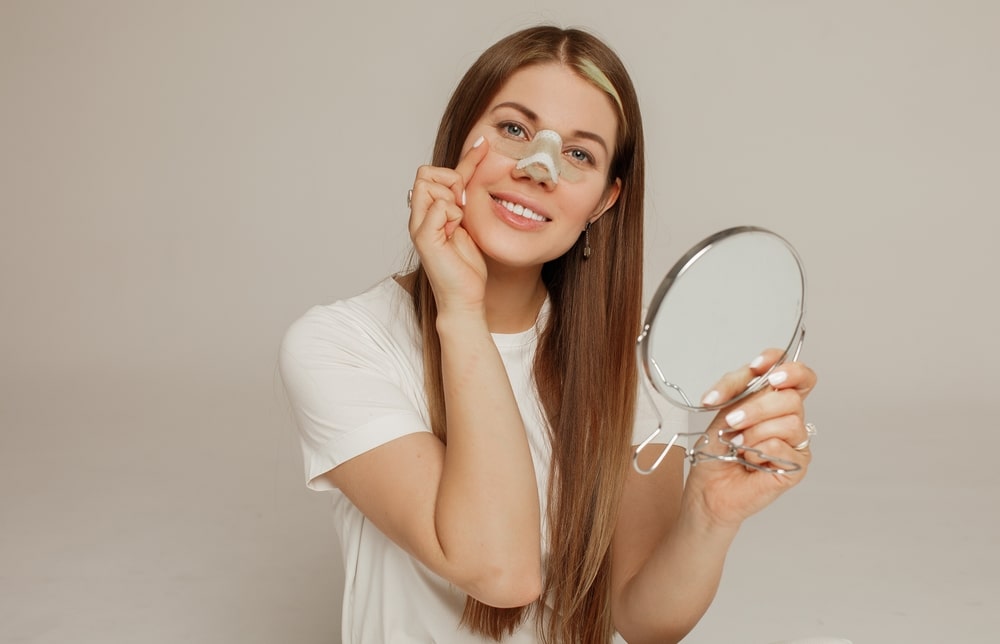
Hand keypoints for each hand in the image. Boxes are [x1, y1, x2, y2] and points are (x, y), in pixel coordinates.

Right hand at [408, 137, 489, 315]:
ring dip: (451, 199)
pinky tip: (456, 231)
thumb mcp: (471, 219)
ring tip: (458, 222)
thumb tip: (481, 157)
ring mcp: (418, 226)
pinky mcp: (423, 238)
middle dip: (451, 181)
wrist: (465, 296)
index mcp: (429, 211)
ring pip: (429, 185)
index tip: (484, 145)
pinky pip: (438, 206)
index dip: (463, 159)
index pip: (437, 171)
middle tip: (463, 206)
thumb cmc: (467, 264)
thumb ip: (468, 193)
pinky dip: (452, 215)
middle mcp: (419, 216)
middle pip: (426, 172)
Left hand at [684, 352, 817, 528]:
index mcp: (775, 400)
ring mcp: (796, 442)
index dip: (787, 367)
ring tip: (738, 446)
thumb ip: (742, 385)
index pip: (798, 375)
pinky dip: (758, 452)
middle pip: (792, 397)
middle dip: (756, 407)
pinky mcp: (796, 465)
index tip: (758, 368)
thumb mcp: (723, 407)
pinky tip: (749, 460)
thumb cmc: (716, 448)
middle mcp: (790, 418)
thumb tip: (759, 370)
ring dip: (754, 433)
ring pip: (789, 421)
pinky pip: (782, 447)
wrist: (708, 485)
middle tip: (733, 421)